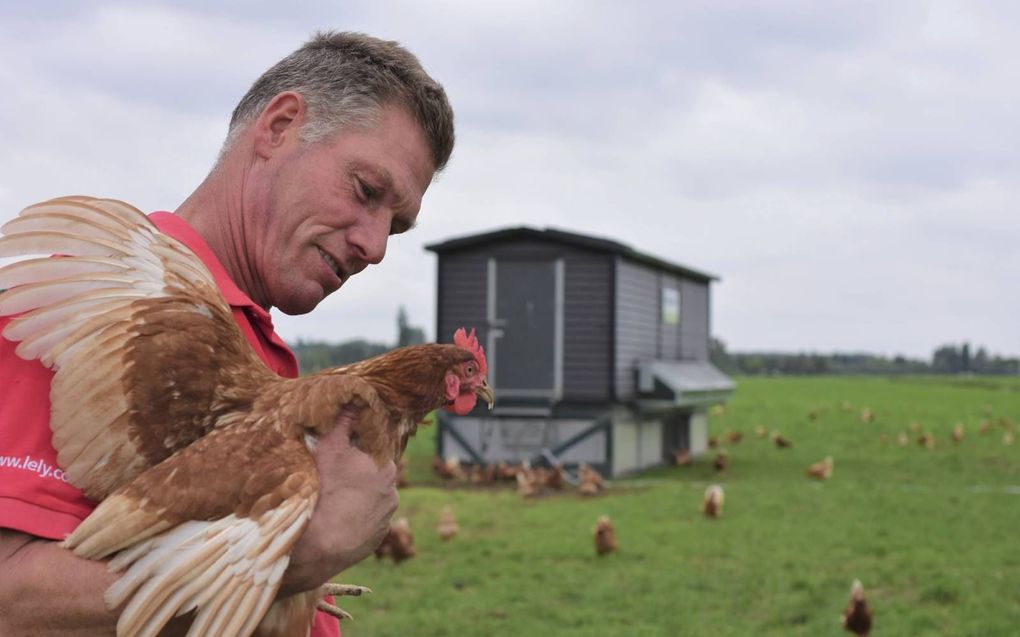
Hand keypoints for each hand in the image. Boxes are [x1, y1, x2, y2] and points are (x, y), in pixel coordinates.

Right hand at [280, 406, 398, 594]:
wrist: (321, 544)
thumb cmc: (325, 490)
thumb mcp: (329, 448)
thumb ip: (344, 422)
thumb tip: (355, 398)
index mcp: (385, 465)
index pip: (372, 452)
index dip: (355, 453)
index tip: (340, 460)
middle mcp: (393, 490)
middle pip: (373, 476)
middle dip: (356, 476)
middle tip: (333, 480)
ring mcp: (387, 516)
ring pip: (371, 499)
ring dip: (357, 498)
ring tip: (333, 502)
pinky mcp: (379, 537)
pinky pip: (367, 522)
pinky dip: (356, 518)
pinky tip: (338, 518)